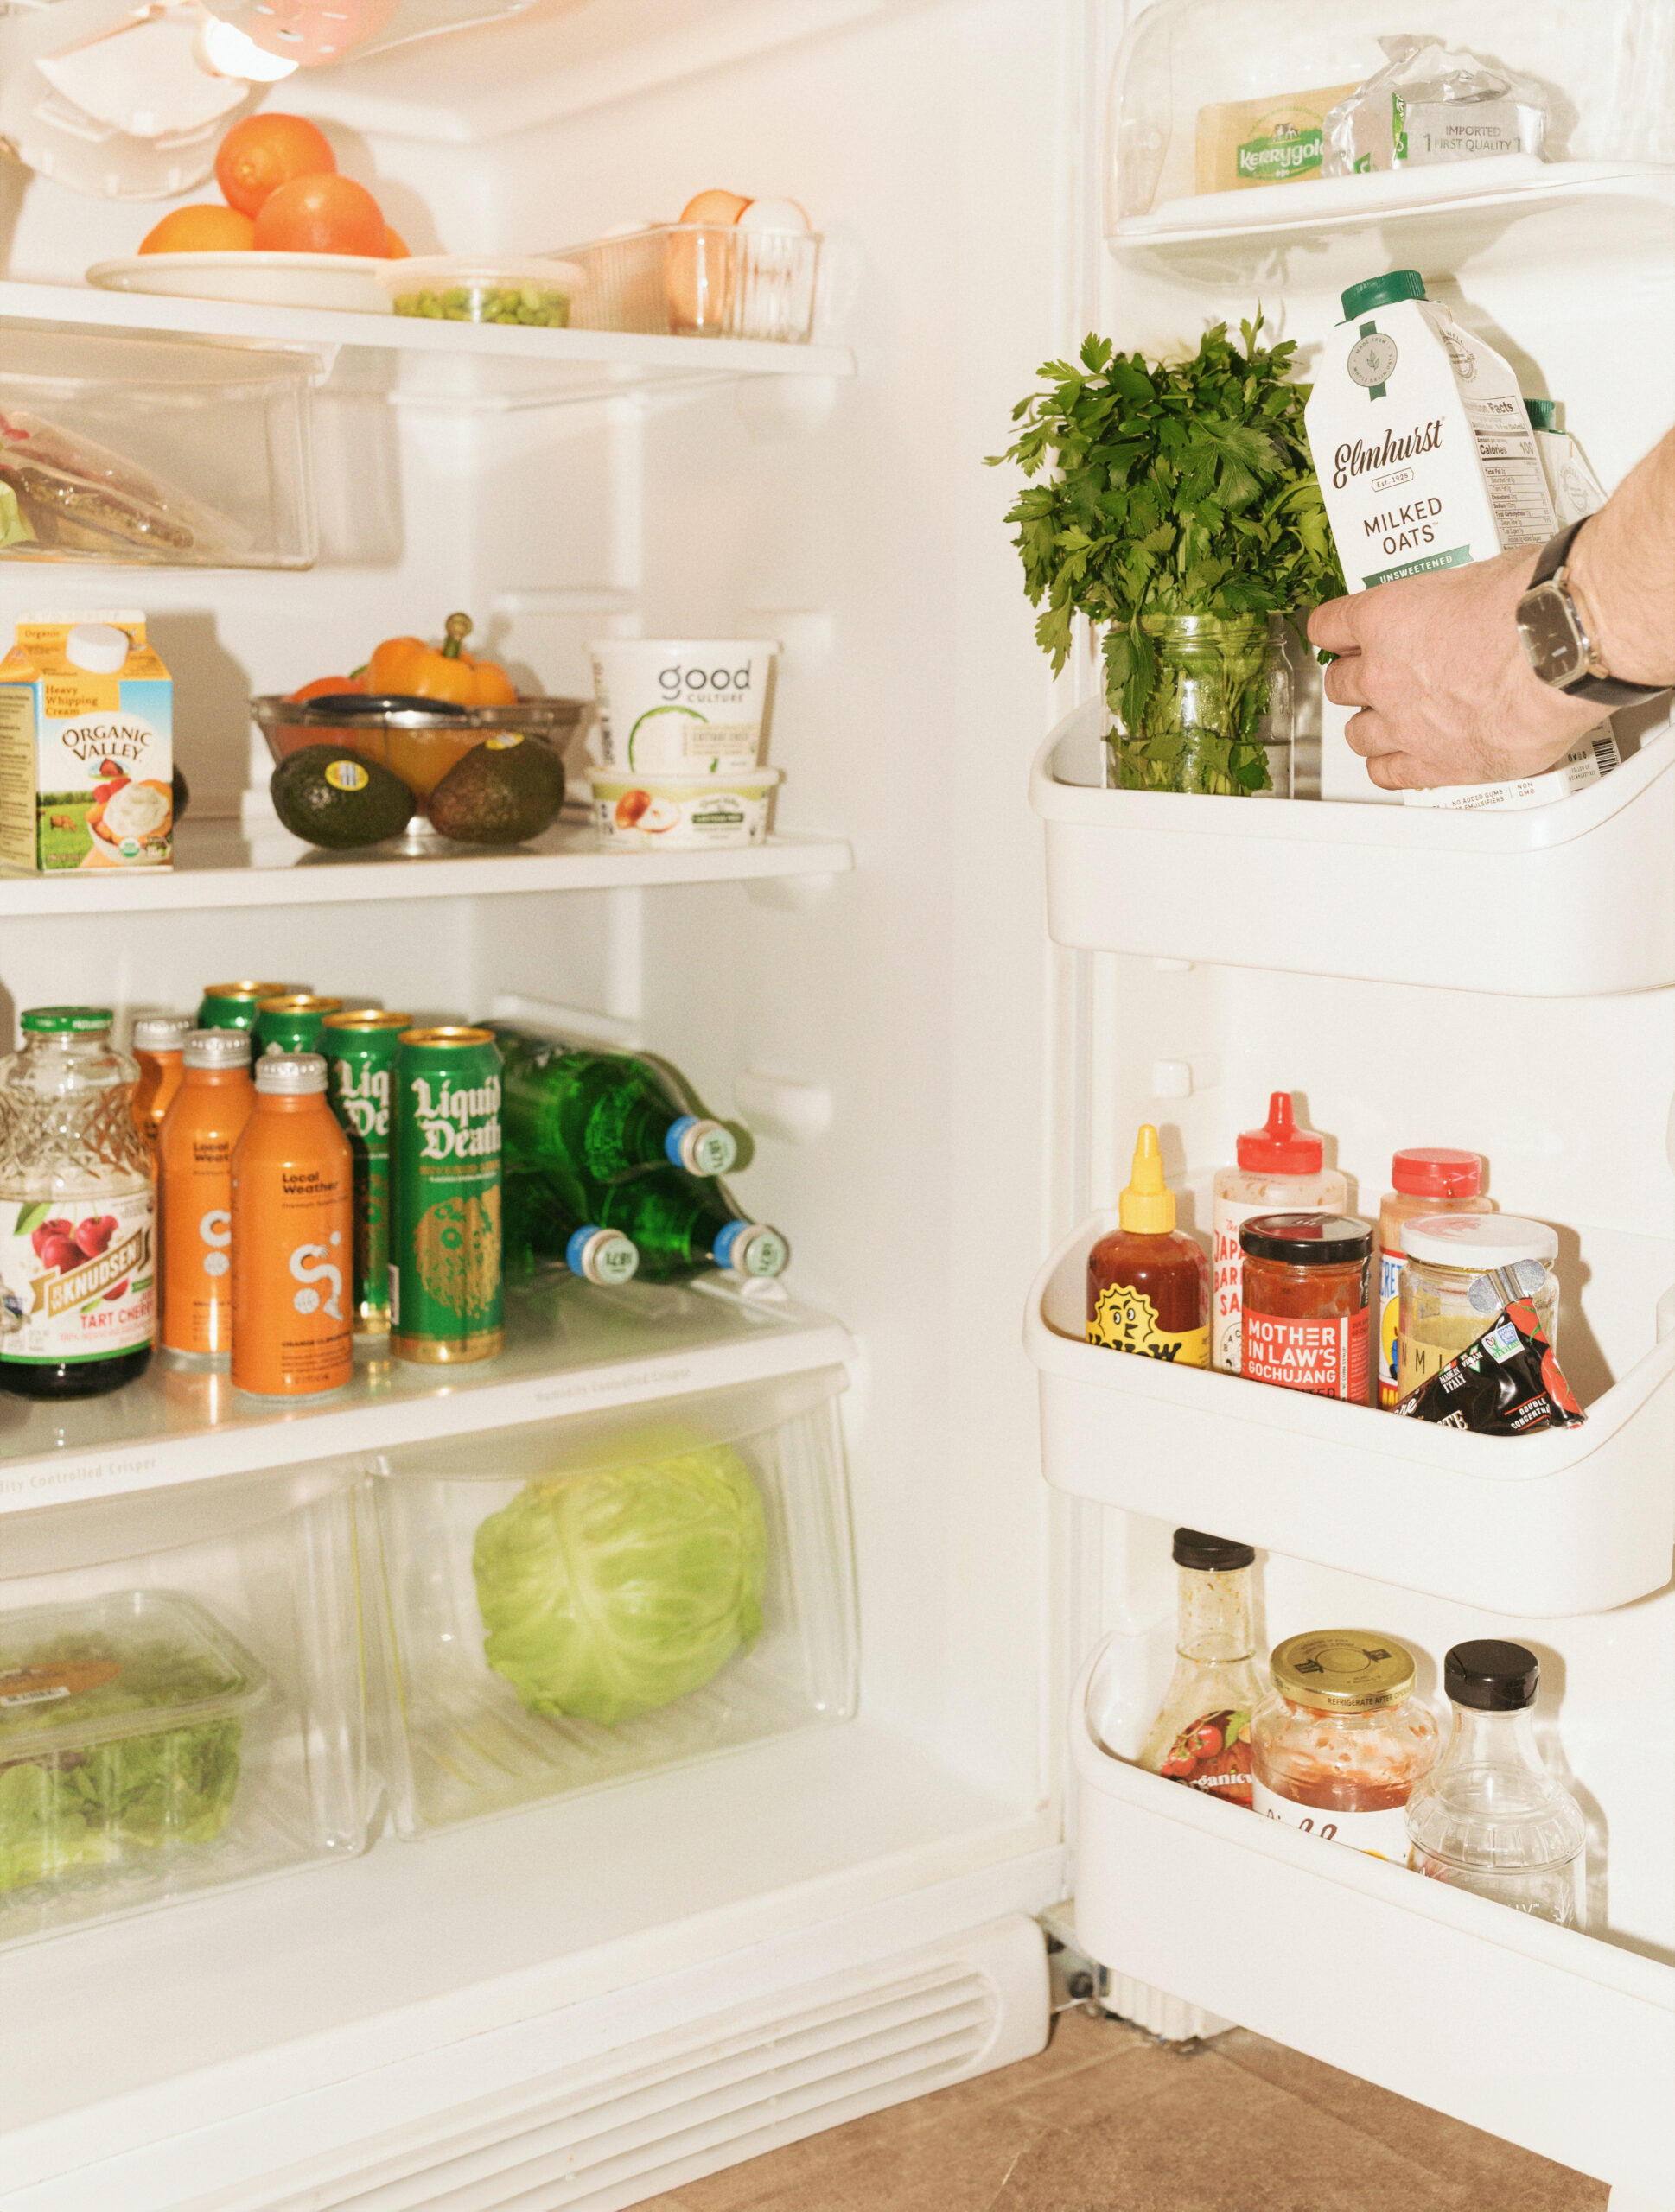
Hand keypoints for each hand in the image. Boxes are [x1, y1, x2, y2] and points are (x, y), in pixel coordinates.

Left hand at [1307, 545, 1601, 790]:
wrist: (1564, 646)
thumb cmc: (1533, 604)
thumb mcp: (1477, 574)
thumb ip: (1451, 600)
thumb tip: (1463, 602)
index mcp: (1384, 618)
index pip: (1329, 627)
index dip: (1338, 633)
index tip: (1343, 637)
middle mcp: (1383, 674)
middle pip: (1340, 685)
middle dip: (1358, 680)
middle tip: (1377, 677)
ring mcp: (1404, 722)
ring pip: (1358, 735)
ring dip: (1370, 726)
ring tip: (1388, 721)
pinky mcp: (1435, 763)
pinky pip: (1388, 774)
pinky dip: (1390, 766)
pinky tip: (1399, 759)